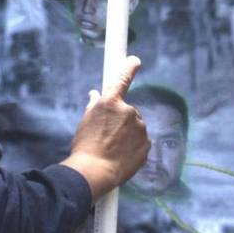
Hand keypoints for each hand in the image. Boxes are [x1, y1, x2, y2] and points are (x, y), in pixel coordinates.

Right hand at [61, 56, 149, 199]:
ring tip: (114, 148)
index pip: (122, 79)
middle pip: (128, 110)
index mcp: (111, 102)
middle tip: (108, 135)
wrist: (96, 171)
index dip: (129, 67)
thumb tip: (95, 94)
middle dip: (121, 119)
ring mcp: (140, 127)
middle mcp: (129, 111)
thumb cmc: (86, 146)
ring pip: (135, 126)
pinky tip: (122, 155)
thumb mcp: (86, 121)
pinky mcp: (147, 144)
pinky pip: (141, 140)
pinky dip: (134, 145)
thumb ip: (94, 105)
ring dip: (128, 133)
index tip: (135, 60)